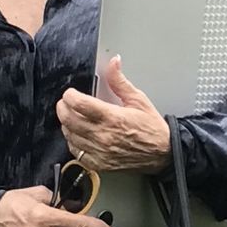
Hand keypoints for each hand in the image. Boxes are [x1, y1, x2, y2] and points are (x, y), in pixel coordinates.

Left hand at [57, 55, 171, 174]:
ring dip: (66, 124)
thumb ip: (120, 81)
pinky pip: (76, 153)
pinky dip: (73, 142)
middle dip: (63, 108)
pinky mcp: (100, 164)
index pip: (79, 104)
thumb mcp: (138, 99)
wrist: (164, 153)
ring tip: (72, 117)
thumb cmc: (152, 128)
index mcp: (113, 118)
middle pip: (69, 120)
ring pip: (70, 136)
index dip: (70, 96)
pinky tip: (79, 135)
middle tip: (66, 103)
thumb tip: (113, 63)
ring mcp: (100, 152)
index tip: (70, 93)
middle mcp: (104, 136)